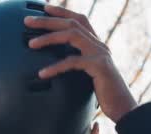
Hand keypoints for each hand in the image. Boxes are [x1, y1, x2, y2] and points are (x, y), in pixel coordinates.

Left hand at [24, 5, 137, 122]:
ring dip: (49, 38)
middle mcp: (99, 44)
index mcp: (96, 44)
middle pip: (72, 23)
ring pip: (72, 36)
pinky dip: (56, 67)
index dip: (62, 11)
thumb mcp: (88, 75)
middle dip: (48, 20)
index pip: (79, 20)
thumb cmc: (104, 93)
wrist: (123, 107)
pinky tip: (42, 73)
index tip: (44, 7)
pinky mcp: (99, 66)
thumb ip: (76, 65)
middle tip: (27, 21)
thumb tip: (54, 66)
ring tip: (31, 44)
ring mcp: (100, 53)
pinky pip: (73, 62)